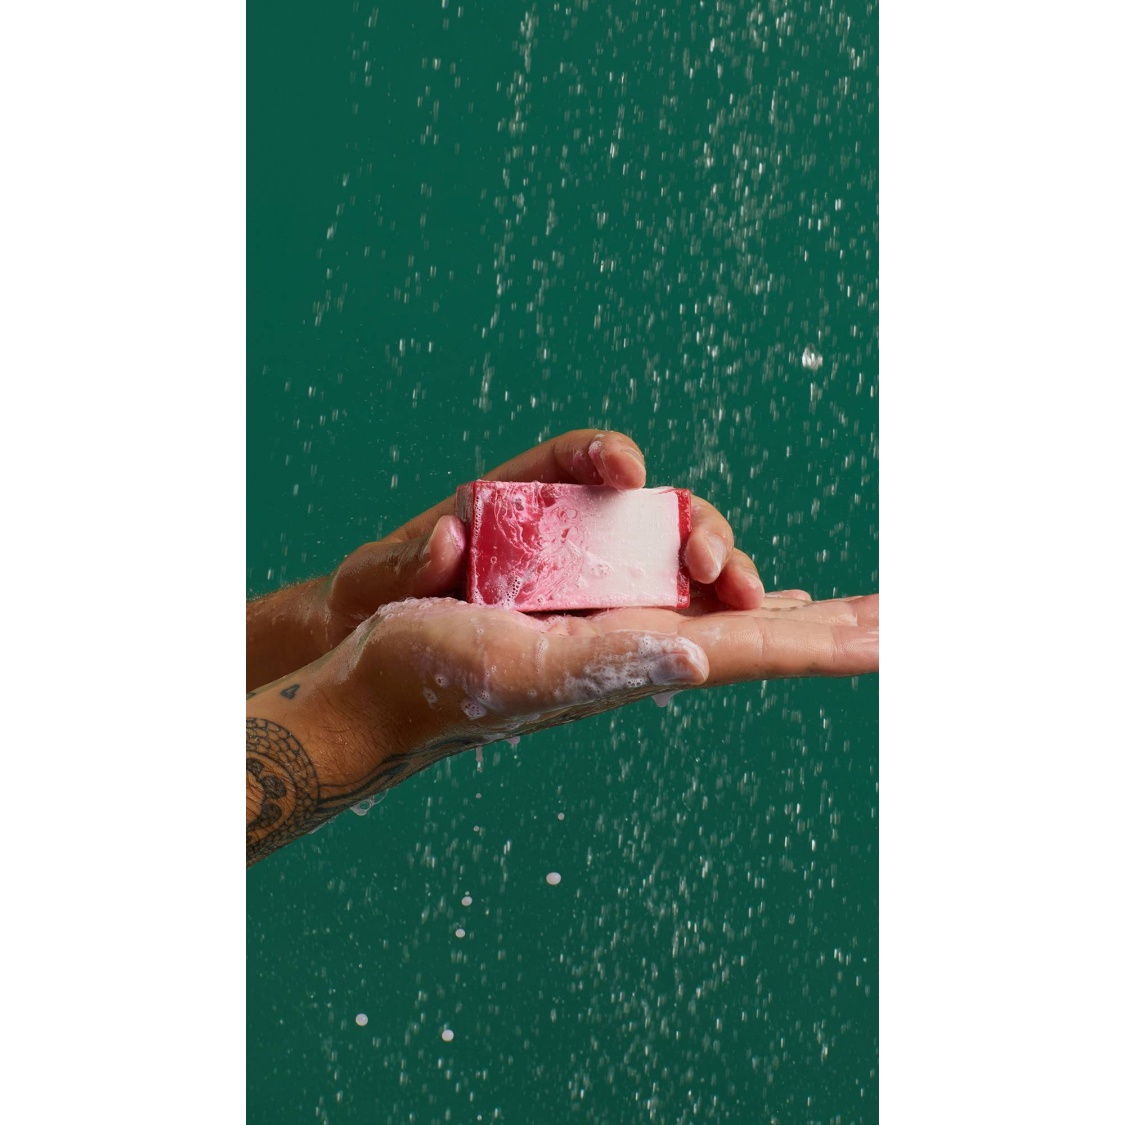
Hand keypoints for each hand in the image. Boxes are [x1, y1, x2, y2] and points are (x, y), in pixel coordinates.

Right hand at [247, 590, 877, 861]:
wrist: (383, 687)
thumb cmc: (441, 676)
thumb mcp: (525, 667)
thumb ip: (613, 663)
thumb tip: (703, 655)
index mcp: (641, 656)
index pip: (760, 647)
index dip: (831, 640)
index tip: (901, 633)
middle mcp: (642, 645)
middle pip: (760, 633)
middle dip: (832, 628)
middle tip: (897, 621)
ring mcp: (615, 628)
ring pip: (723, 611)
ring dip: (786, 615)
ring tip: (840, 613)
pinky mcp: (581, 612)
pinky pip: (670, 597)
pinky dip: (718, 596)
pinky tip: (729, 595)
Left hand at [312, 428, 764, 649]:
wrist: (385, 654)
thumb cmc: (377, 603)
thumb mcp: (375, 581)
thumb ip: (403, 561)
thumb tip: (448, 536)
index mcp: (517, 499)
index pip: (572, 462)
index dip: (604, 457)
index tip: (626, 471)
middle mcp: (571, 531)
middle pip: (647, 510)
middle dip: (686, 524)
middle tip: (704, 558)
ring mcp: (599, 576)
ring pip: (675, 557)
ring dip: (720, 568)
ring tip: (748, 595)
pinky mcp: (617, 620)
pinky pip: (678, 605)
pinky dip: (723, 606)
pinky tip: (775, 614)